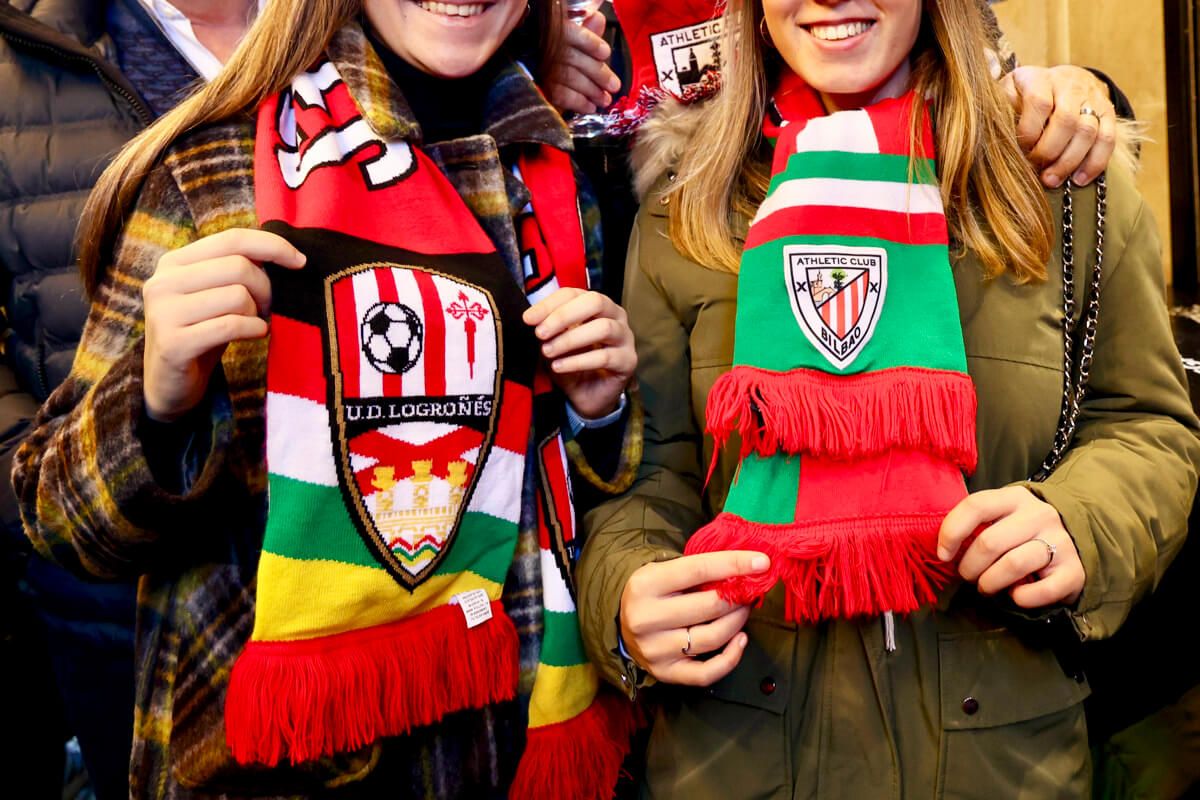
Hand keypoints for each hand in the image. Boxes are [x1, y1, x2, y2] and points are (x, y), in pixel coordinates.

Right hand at [142, 229, 305, 421]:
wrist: (170, 384)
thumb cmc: (203, 333)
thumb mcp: (216, 294)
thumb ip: (237, 269)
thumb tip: (286, 252)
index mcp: (174, 263)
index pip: (232, 239)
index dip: (272, 246)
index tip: (301, 261)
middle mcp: (163, 282)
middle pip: (238, 267)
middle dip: (266, 288)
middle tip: (267, 308)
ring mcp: (164, 312)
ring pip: (238, 296)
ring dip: (257, 313)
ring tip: (253, 324)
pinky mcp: (173, 343)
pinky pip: (231, 326)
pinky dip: (253, 330)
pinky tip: (255, 335)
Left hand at [523, 288, 635, 418]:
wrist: (585, 394)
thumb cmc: (571, 361)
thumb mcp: (553, 341)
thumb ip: (546, 327)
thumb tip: (532, 318)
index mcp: (595, 305)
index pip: (573, 294)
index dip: (549, 304)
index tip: (528, 319)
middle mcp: (615, 316)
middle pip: (595, 302)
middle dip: (564, 316)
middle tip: (541, 333)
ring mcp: (625, 337)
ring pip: (603, 328)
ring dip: (570, 340)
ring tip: (548, 352)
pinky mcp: (628, 361)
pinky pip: (605, 356)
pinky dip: (578, 361)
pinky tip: (559, 367)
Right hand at [546, 10, 620, 114]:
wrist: (538, 78)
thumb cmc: (562, 57)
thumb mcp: (575, 40)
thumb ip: (587, 31)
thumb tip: (598, 19)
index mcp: (554, 32)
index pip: (572, 34)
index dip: (591, 43)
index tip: (605, 53)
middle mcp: (545, 49)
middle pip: (574, 59)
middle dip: (598, 73)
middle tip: (614, 86)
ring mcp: (542, 69)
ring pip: (570, 78)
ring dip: (592, 91)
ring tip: (604, 99)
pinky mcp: (541, 89)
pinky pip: (562, 96)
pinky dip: (580, 103)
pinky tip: (590, 106)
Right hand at [620, 551, 769, 686]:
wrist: (622, 623)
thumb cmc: (653, 592)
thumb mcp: (664, 570)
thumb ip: (699, 569)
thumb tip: (747, 566)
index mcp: (645, 584)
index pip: (698, 570)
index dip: (734, 565)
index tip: (761, 562)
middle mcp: (646, 618)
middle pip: (709, 606)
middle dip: (739, 597)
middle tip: (750, 590)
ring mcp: (654, 649)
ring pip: (712, 637)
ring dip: (738, 622)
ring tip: (744, 610)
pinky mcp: (665, 672)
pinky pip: (706, 673)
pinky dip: (731, 658)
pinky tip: (740, 640)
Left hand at [938, 487, 1084, 608]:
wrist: (1074, 542)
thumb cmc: (1022, 532)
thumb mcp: (1000, 517)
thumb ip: (976, 524)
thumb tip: (943, 548)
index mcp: (1015, 498)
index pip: (975, 506)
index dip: (952, 532)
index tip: (943, 555)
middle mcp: (1039, 515)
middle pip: (990, 542)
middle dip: (969, 567)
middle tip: (968, 576)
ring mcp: (1060, 541)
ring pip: (1013, 565)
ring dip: (990, 583)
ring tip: (986, 587)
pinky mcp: (1074, 570)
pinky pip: (1041, 591)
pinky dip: (1021, 598)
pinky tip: (1016, 595)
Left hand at [1002, 65, 1116, 187]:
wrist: (1060, 81)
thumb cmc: (1022, 97)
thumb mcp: (1005, 95)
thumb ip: (998, 110)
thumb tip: (987, 135)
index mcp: (1038, 78)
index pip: (1039, 103)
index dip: (1029, 131)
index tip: (1020, 150)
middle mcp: (1069, 84)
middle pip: (1066, 121)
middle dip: (1049, 151)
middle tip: (1035, 170)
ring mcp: (1091, 98)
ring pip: (1088, 132)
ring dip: (1069, 161)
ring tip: (1051, 180)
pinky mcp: (1108, 113)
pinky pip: (1107, 139)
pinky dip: (1094, 163)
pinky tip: (1079, 180)